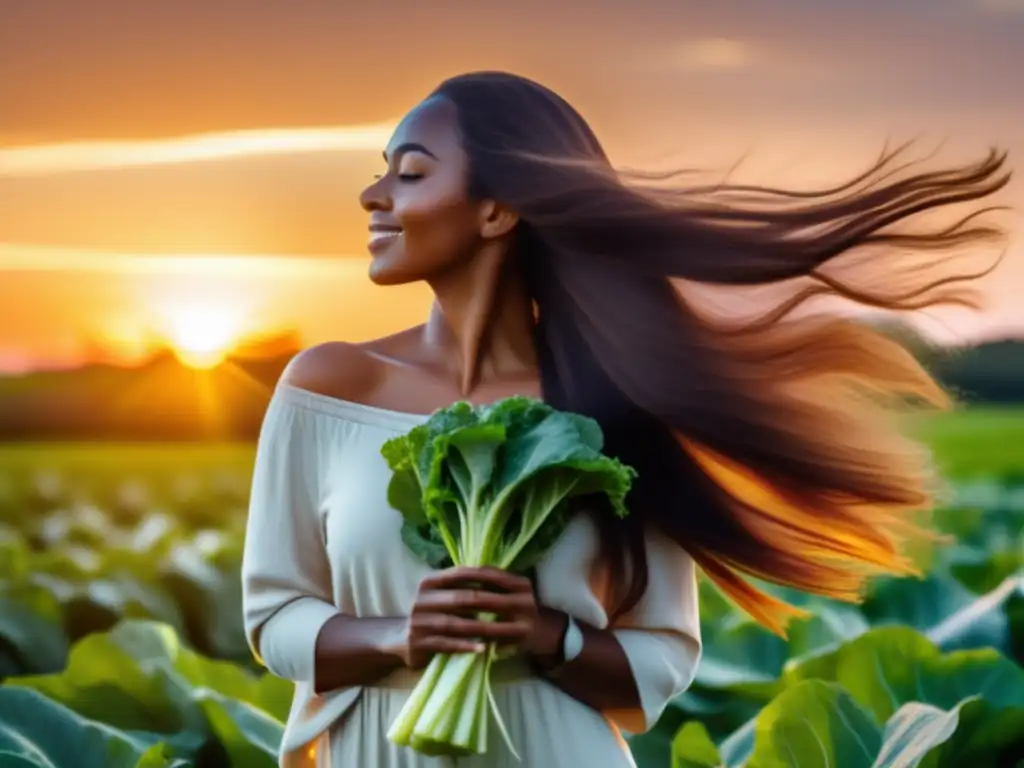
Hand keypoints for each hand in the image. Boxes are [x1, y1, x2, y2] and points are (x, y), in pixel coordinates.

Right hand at [397, 566, 564, 668]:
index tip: (509, 582)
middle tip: (512, 608)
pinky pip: (446, 644)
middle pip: (460, 598)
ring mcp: (418, 621)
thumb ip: (464, 587)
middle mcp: (421, 599)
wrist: (402, 640)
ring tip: (502, 631)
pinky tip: (482, 649)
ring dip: (480, 628)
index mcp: (429, 582)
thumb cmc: (433, 615)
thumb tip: (500, 577)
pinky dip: (465, 646)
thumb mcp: (443, 596)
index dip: (485, 576)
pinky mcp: (418, 643)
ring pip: (454, 623)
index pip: (460, 573)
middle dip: (488, 603)